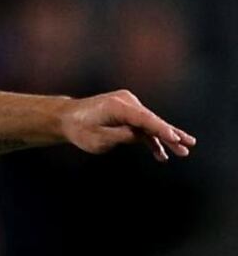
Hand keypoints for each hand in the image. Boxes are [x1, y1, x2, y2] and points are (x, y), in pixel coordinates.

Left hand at [61, 90, 195, 161]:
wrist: (68, 118)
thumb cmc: (80, 129)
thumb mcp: (99, 139)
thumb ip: (122, 136)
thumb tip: (141, 135)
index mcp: (117, 106)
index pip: (144, 119)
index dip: (161, 129)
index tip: (174, 138)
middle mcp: (126, 101)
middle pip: (152, 120)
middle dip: (170, 135)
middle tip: (188, 146)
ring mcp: (128, 105)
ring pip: (150, 124)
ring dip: (164, 139)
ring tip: (182, 152)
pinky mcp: (128, 111)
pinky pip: (143, 126)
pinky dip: (151, 138)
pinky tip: (161, 154)